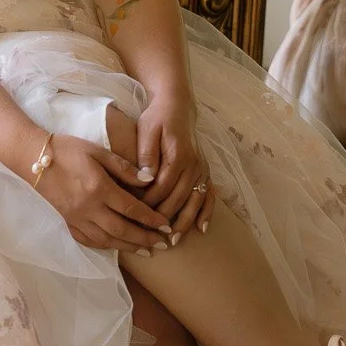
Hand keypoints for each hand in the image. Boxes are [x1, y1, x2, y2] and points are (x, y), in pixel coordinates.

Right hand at [35, 134, 171, 251]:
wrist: (33, 159)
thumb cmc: (68, 150)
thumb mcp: (98, 152)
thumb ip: (124, 168)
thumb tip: (149, 180)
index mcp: (99, 188)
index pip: (131, 209)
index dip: (151, 220)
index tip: (166, 226)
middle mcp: (89, 208)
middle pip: (122, 230)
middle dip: (144, 239)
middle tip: (162, 245)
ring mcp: (77, 218)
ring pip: (107, 240)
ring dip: (128, 247)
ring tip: (146, 250)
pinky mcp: (68, 222)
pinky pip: (90, 241)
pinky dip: (106, 246)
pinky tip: (117, 247)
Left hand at [135, 92, 215, 244]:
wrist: (177, 105)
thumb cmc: (157, 118)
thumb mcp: (147, 130)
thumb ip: (146, 155)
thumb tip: (145, 178)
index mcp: (178, 155)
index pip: (163, 186)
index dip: (150, 203)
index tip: (137, 215)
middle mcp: (194, 164)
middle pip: (180, 198)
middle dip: (166, 218)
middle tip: (152, 237)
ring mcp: (201, 168)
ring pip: (195, 200)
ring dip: (186, 221)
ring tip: (174, 240)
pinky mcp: (204, 170)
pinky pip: (209, 195)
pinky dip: (206, 212)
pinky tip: (201, 228)